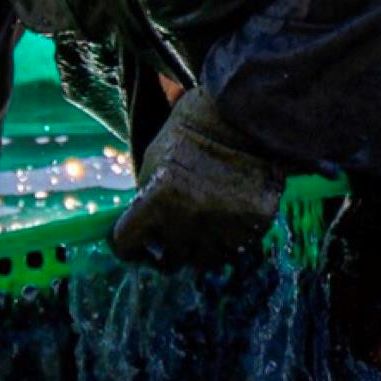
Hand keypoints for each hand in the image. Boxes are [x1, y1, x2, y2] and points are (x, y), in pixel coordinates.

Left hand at [108, 91, 287, 268]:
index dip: (127, 246)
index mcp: (156, 200)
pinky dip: (227, 242)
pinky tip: (223, 225)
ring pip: (206, 260)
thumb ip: (147, 197)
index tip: (131, 246)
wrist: (240, 120)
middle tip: (169, 242)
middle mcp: (188, 219)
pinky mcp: (253, 224)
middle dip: (166, 251)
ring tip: (199, 233)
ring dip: (199, 250)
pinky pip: (235, 248)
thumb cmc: (188, 134)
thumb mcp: (153, 162)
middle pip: (171, 259)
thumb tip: (145, 225)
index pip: (127, 243)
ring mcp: (223, 225)